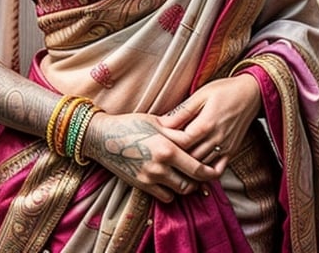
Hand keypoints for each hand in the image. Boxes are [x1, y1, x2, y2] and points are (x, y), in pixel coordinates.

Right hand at [83, 111, 219, 202]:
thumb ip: (177, 131)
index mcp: (167, 148)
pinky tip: (171, 180)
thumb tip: (196, 135)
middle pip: (191, 183)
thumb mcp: (156, 121)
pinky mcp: (141, 186)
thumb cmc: (129, 124)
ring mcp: (150, 178)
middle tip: (204, 173)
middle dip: (200, 180)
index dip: (210, 171)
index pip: (197, 166)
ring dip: (187, 186)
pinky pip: (165, 197)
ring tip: (188, 176)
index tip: (216, 168)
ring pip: (179, 191)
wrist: (102, 137)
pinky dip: (172, 192)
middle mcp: (160, 166)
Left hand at [157, 74, 261, 170]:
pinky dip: (205, 174)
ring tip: (172, 161)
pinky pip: (217, 170)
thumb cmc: (224, 90)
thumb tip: (162, 123)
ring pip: (201, 166)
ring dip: (187, 166)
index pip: (182, 141)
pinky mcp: (231, 152)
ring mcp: (225, 148)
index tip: (156, 138)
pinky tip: (194, 169)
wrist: (251, 94)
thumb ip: (182, 111)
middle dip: (173, 155)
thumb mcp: (200, 94)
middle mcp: (217, 139)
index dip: (167, 141)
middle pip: (189, 157)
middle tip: (160, 152)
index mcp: (207, 124)